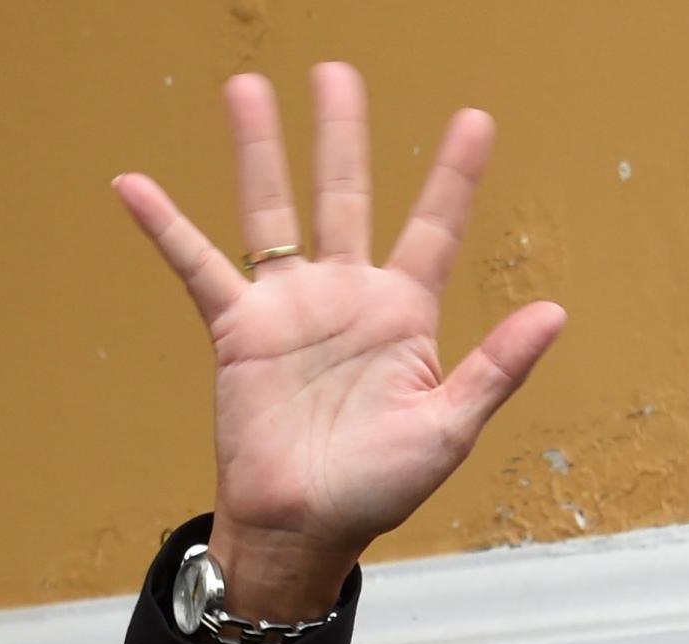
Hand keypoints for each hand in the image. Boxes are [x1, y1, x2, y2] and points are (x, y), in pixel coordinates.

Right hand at [115, 65, 566, 621]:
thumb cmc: (378, 491)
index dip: (455, 177)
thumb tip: (555, 312)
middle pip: (345, 196)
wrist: (306, 529)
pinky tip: (133, 185)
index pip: (435, 230)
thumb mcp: (450, 430)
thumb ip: (497, 367)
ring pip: (273, 210)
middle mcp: (346, 298)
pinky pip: (198, 268)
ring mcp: (290, 309)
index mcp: (404, 318)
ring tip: (248, 87)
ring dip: (261, 150)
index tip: (476, 119)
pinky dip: (166, 227)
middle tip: (338, 70)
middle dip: (342, 134)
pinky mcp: (238, 331)